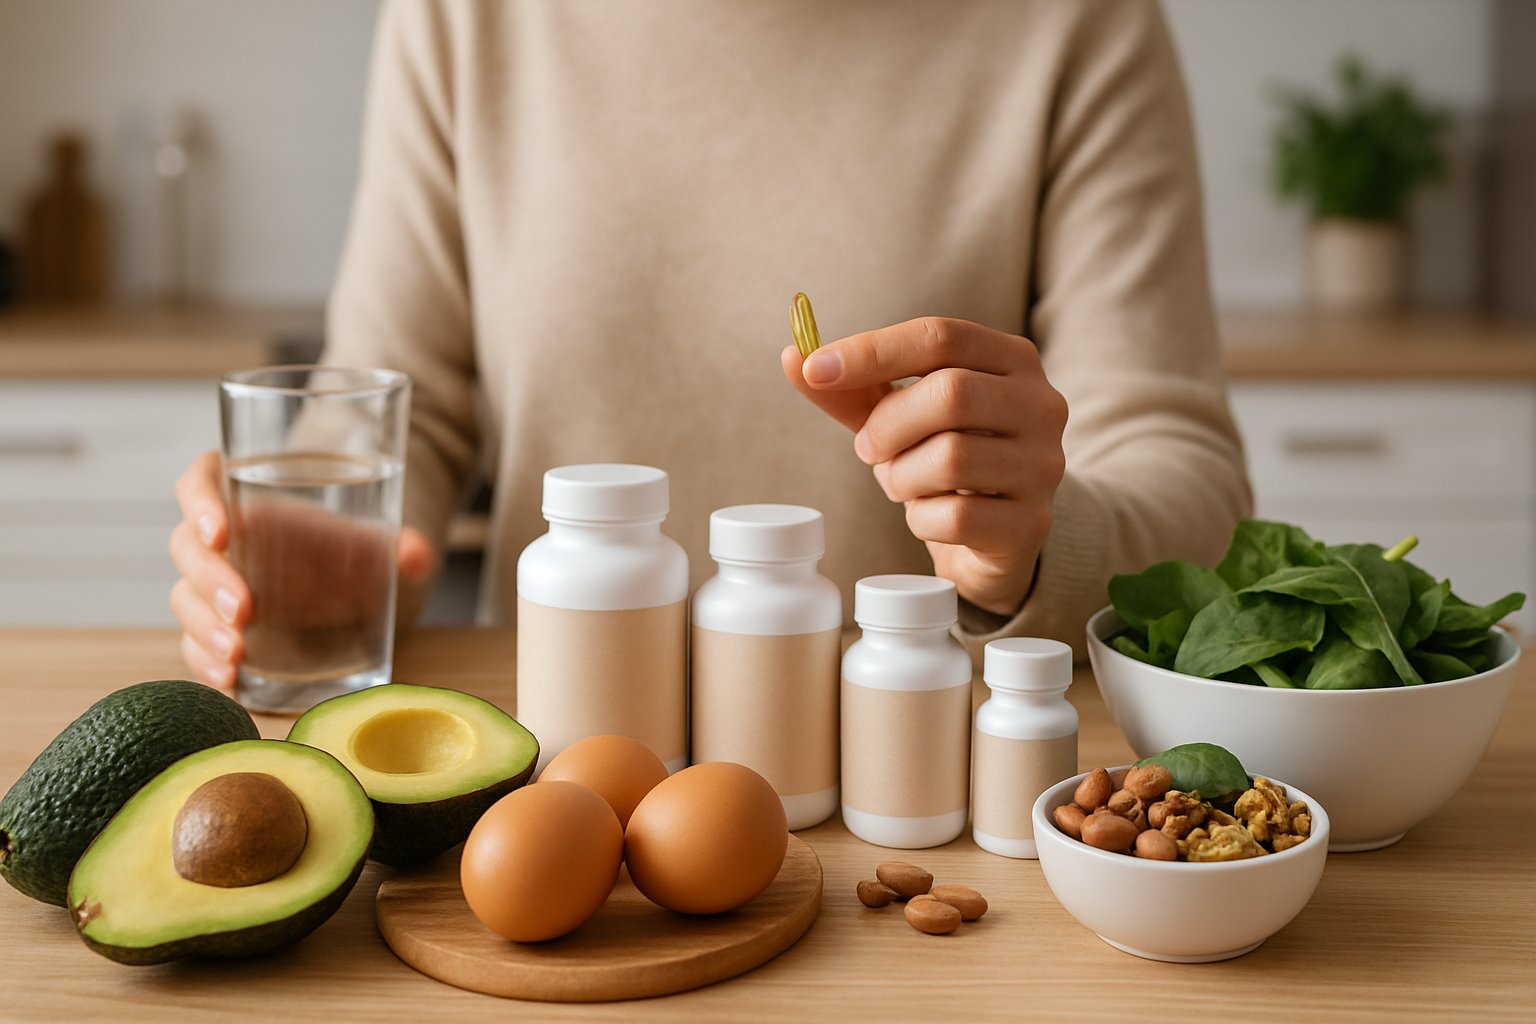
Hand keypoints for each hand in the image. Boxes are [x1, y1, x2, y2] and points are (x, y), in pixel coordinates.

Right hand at [170, 450, 435, 691]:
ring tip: (238, 653)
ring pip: (185, 599)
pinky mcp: (215, 629)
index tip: (222, 530)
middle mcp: (220, 541)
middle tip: (245, 611)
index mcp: (247, 499)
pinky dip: (205, 663)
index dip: (199, 501)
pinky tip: (228, 680)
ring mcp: (210, 588)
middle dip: (211, 580)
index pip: (200, 481)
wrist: (350, 588)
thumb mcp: (373, 544)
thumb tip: (417, 553)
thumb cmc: (347, 552)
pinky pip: (194, 645)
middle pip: (188, 548)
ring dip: (204, 628)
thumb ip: (397, 546)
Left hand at [781, 317, 1066, 616]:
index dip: (871, 350)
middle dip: (888, 424)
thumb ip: (851, 388)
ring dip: (900, 477)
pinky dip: (921, 520)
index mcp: (1012, 361)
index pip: (940, 336)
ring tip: (901, 483)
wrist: (994, 537)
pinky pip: (955, 517)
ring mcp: (1043, 466)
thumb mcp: (898, 416)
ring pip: (951, 458)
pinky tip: (929, 518)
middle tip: (868, 448)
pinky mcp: (1030, 524)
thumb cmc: (943, 460)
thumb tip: (794, 357)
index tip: (816, 368)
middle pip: (950, 393)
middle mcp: (1042, 405)